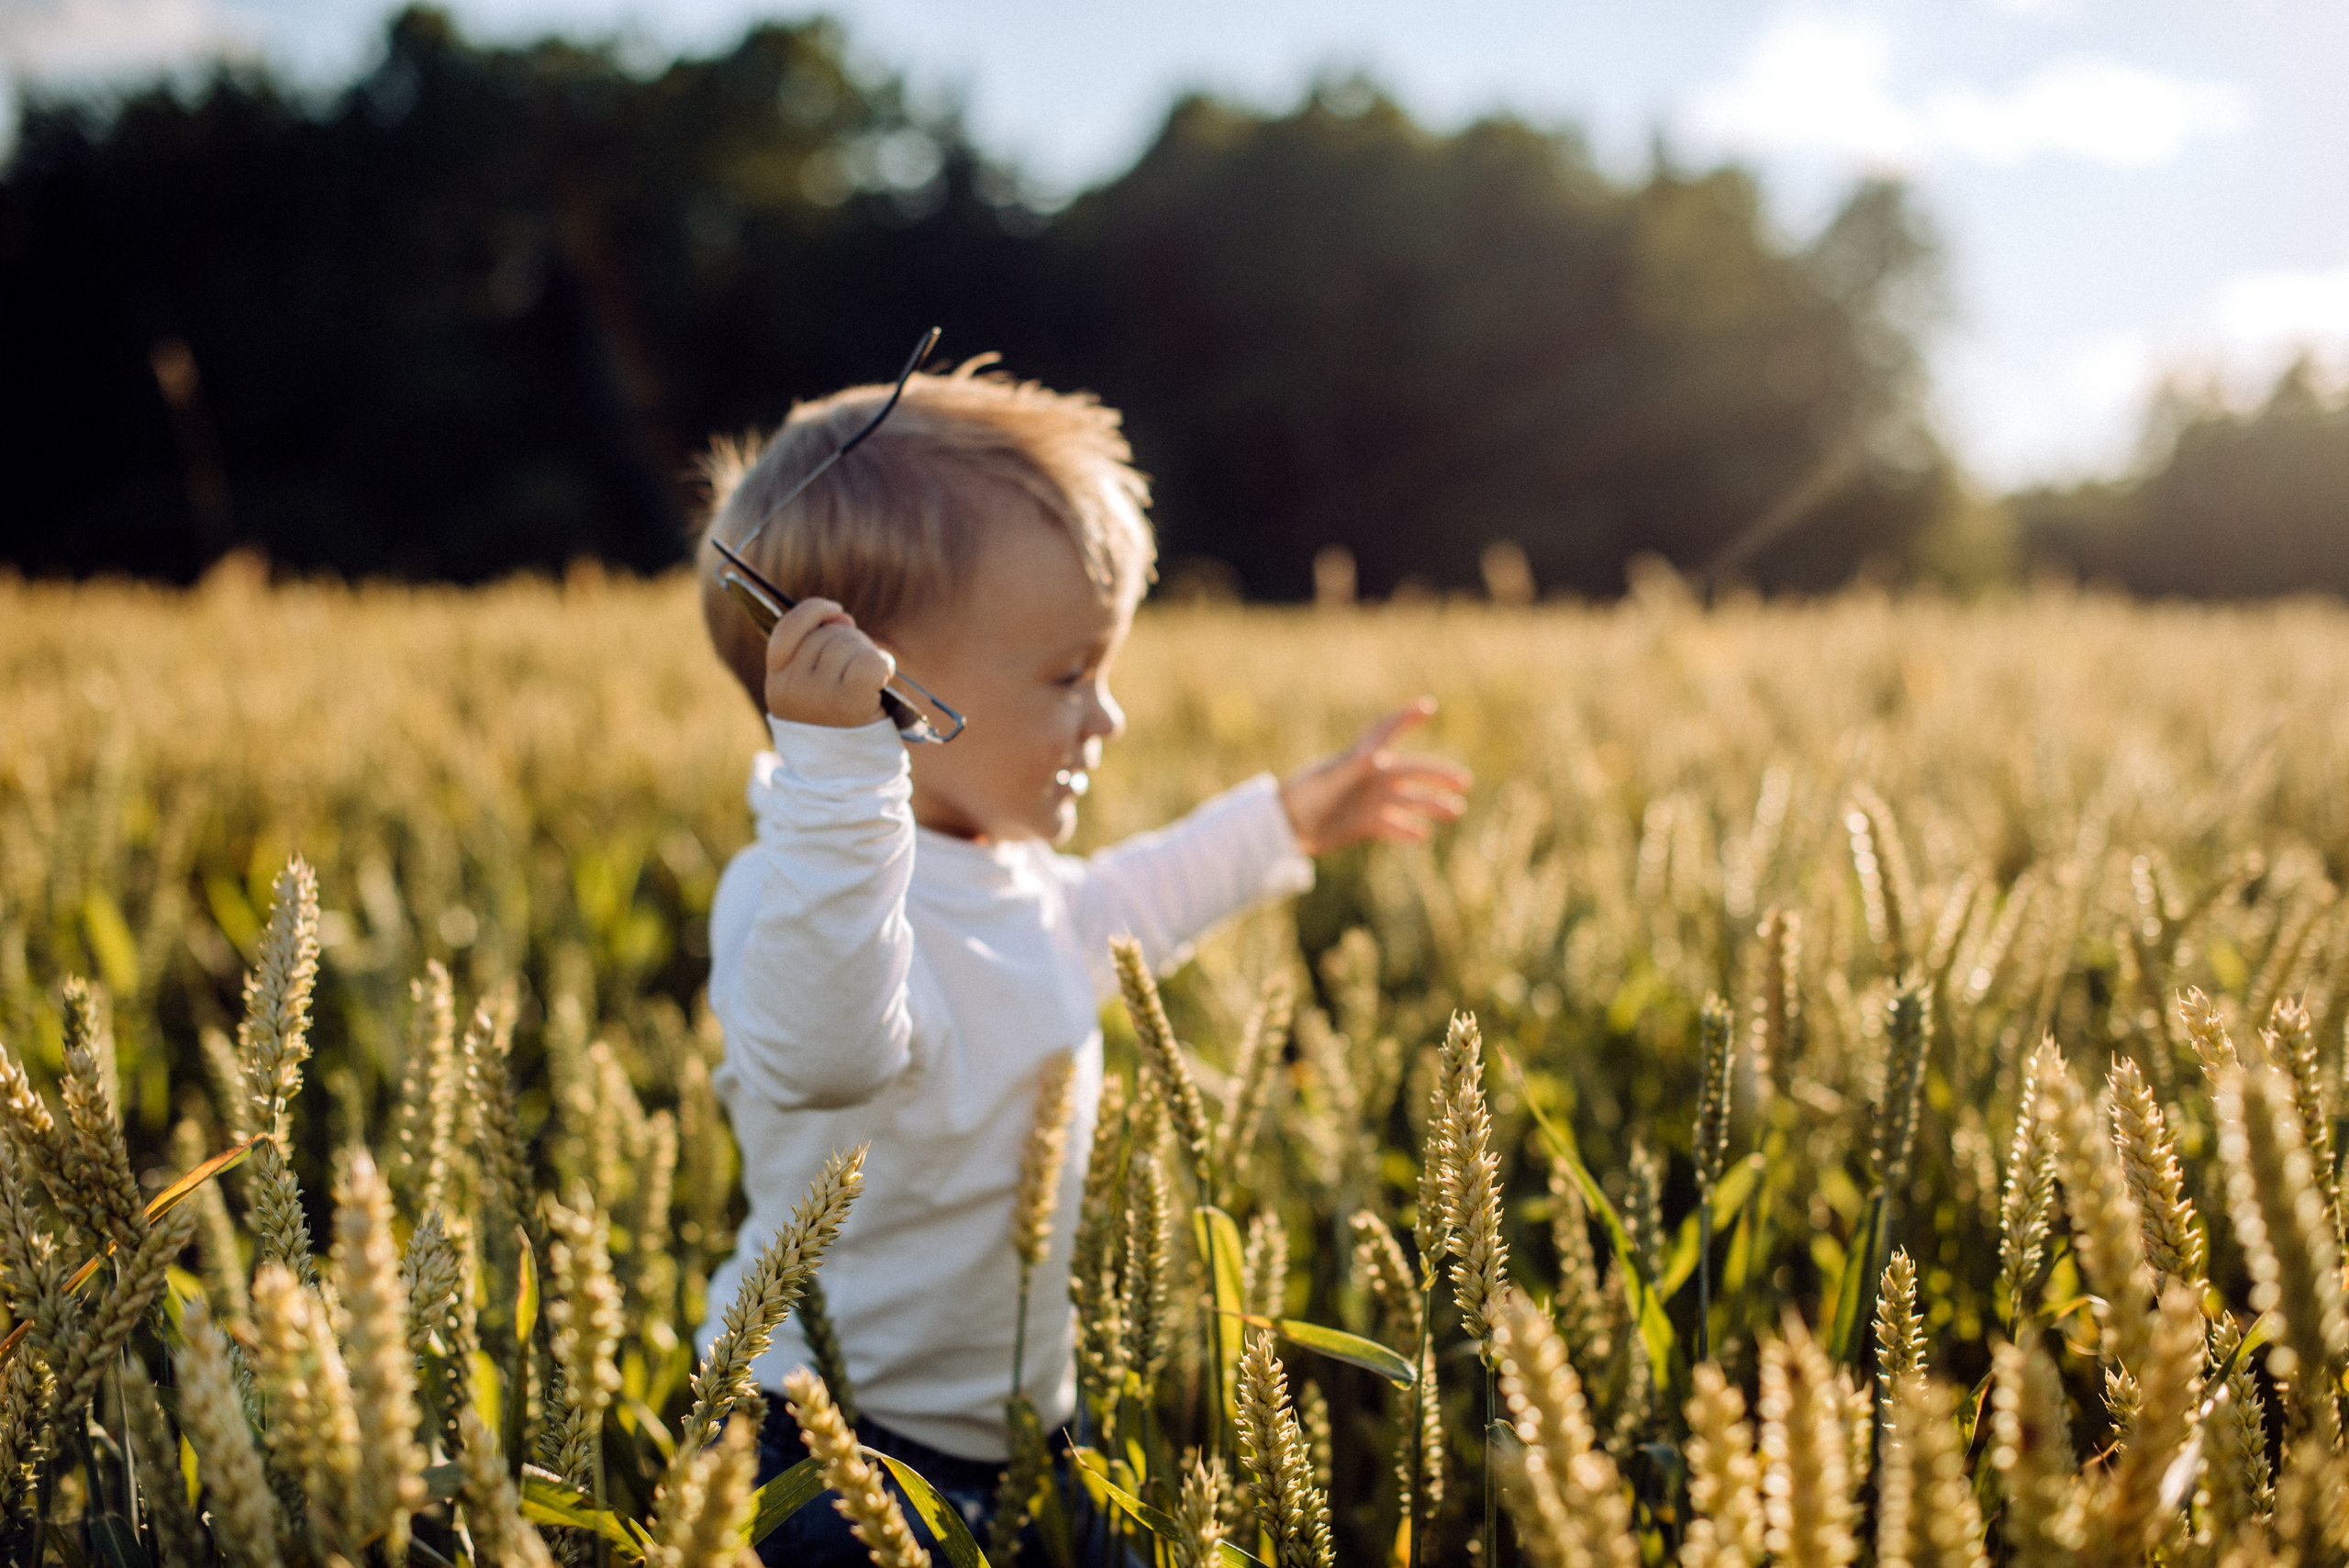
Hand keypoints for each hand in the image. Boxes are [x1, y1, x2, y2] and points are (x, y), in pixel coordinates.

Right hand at [764, 598, 895, 727]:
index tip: (835, 610)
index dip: (813, 612)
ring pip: (850, 644)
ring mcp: (818, 692)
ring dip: (868, 654)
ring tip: (871, 681)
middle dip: (852, 641)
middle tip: (861, 669)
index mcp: (778, 681)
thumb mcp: (816, 689)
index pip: (787, 628)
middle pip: (828, 634)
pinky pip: (871, 660)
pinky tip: (883, 682)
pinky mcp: (847, 699)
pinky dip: (883, 666)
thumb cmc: (835, 726)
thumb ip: (821, 649)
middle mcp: (792, 685)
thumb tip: (841, 616)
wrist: (844, 776)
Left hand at [1279, 697, 1470, 856]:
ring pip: (1409, 801)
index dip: (1406, 718)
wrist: (1286, 827)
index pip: (1388, 732)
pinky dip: (1407, 830)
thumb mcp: (1330, 779)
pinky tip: (1424, 835)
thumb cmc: (1305, 795)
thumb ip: (1354, 768)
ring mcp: (1371, 801)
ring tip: (1456, 811)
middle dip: (1438, 775)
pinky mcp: (1367, 824)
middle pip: (1412, 772)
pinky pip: (1393, 826)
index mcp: (1362, 759)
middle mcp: (1372, 778)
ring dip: (1432, 805)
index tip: (1427, 706)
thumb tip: (1379, 756)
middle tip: (1465, 781)